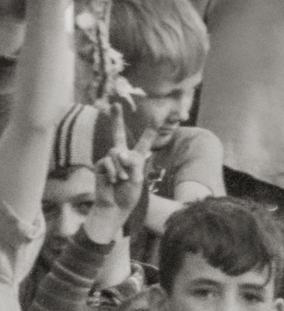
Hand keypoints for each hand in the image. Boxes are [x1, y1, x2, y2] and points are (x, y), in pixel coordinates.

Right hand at [93, 103, 155, 220]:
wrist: (115, 206)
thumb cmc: (129, 194)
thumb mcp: (138, 177)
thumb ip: (132, 163)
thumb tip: (120, 153)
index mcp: (136, 158)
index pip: (144, 142)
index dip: (149, 130)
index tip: (157, 116)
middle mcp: (122, 155)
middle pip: (118, 134)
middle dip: (116, 119)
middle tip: (115, 103)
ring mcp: (110, 160)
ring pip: (116, 153)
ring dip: (121, 168)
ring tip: (122, 180)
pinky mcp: (101, 165)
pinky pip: (108, 162)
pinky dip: (114, 172)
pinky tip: (113, 181)